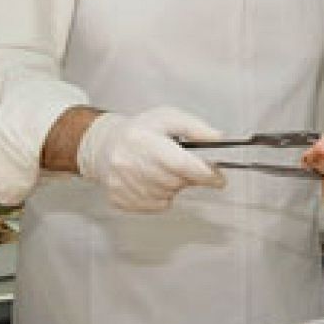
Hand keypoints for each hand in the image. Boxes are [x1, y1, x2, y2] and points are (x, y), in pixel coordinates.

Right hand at [76, 107, 225, 211]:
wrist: (105, 145)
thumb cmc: (139, 131)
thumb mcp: (168, 118)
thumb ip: (195, 127)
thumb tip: (218, 138)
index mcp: (142, 139)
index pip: (180, 164)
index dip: (204, 174)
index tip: (218, 178)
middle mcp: (129, 163)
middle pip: (176, 182)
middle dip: (187, 177)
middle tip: (181, 164)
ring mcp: (122, 184)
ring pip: (167, 196)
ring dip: (172, 186)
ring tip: (161, 169)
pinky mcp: (120, 199)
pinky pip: (154, 206)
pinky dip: (160, 196)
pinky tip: (151, 180)